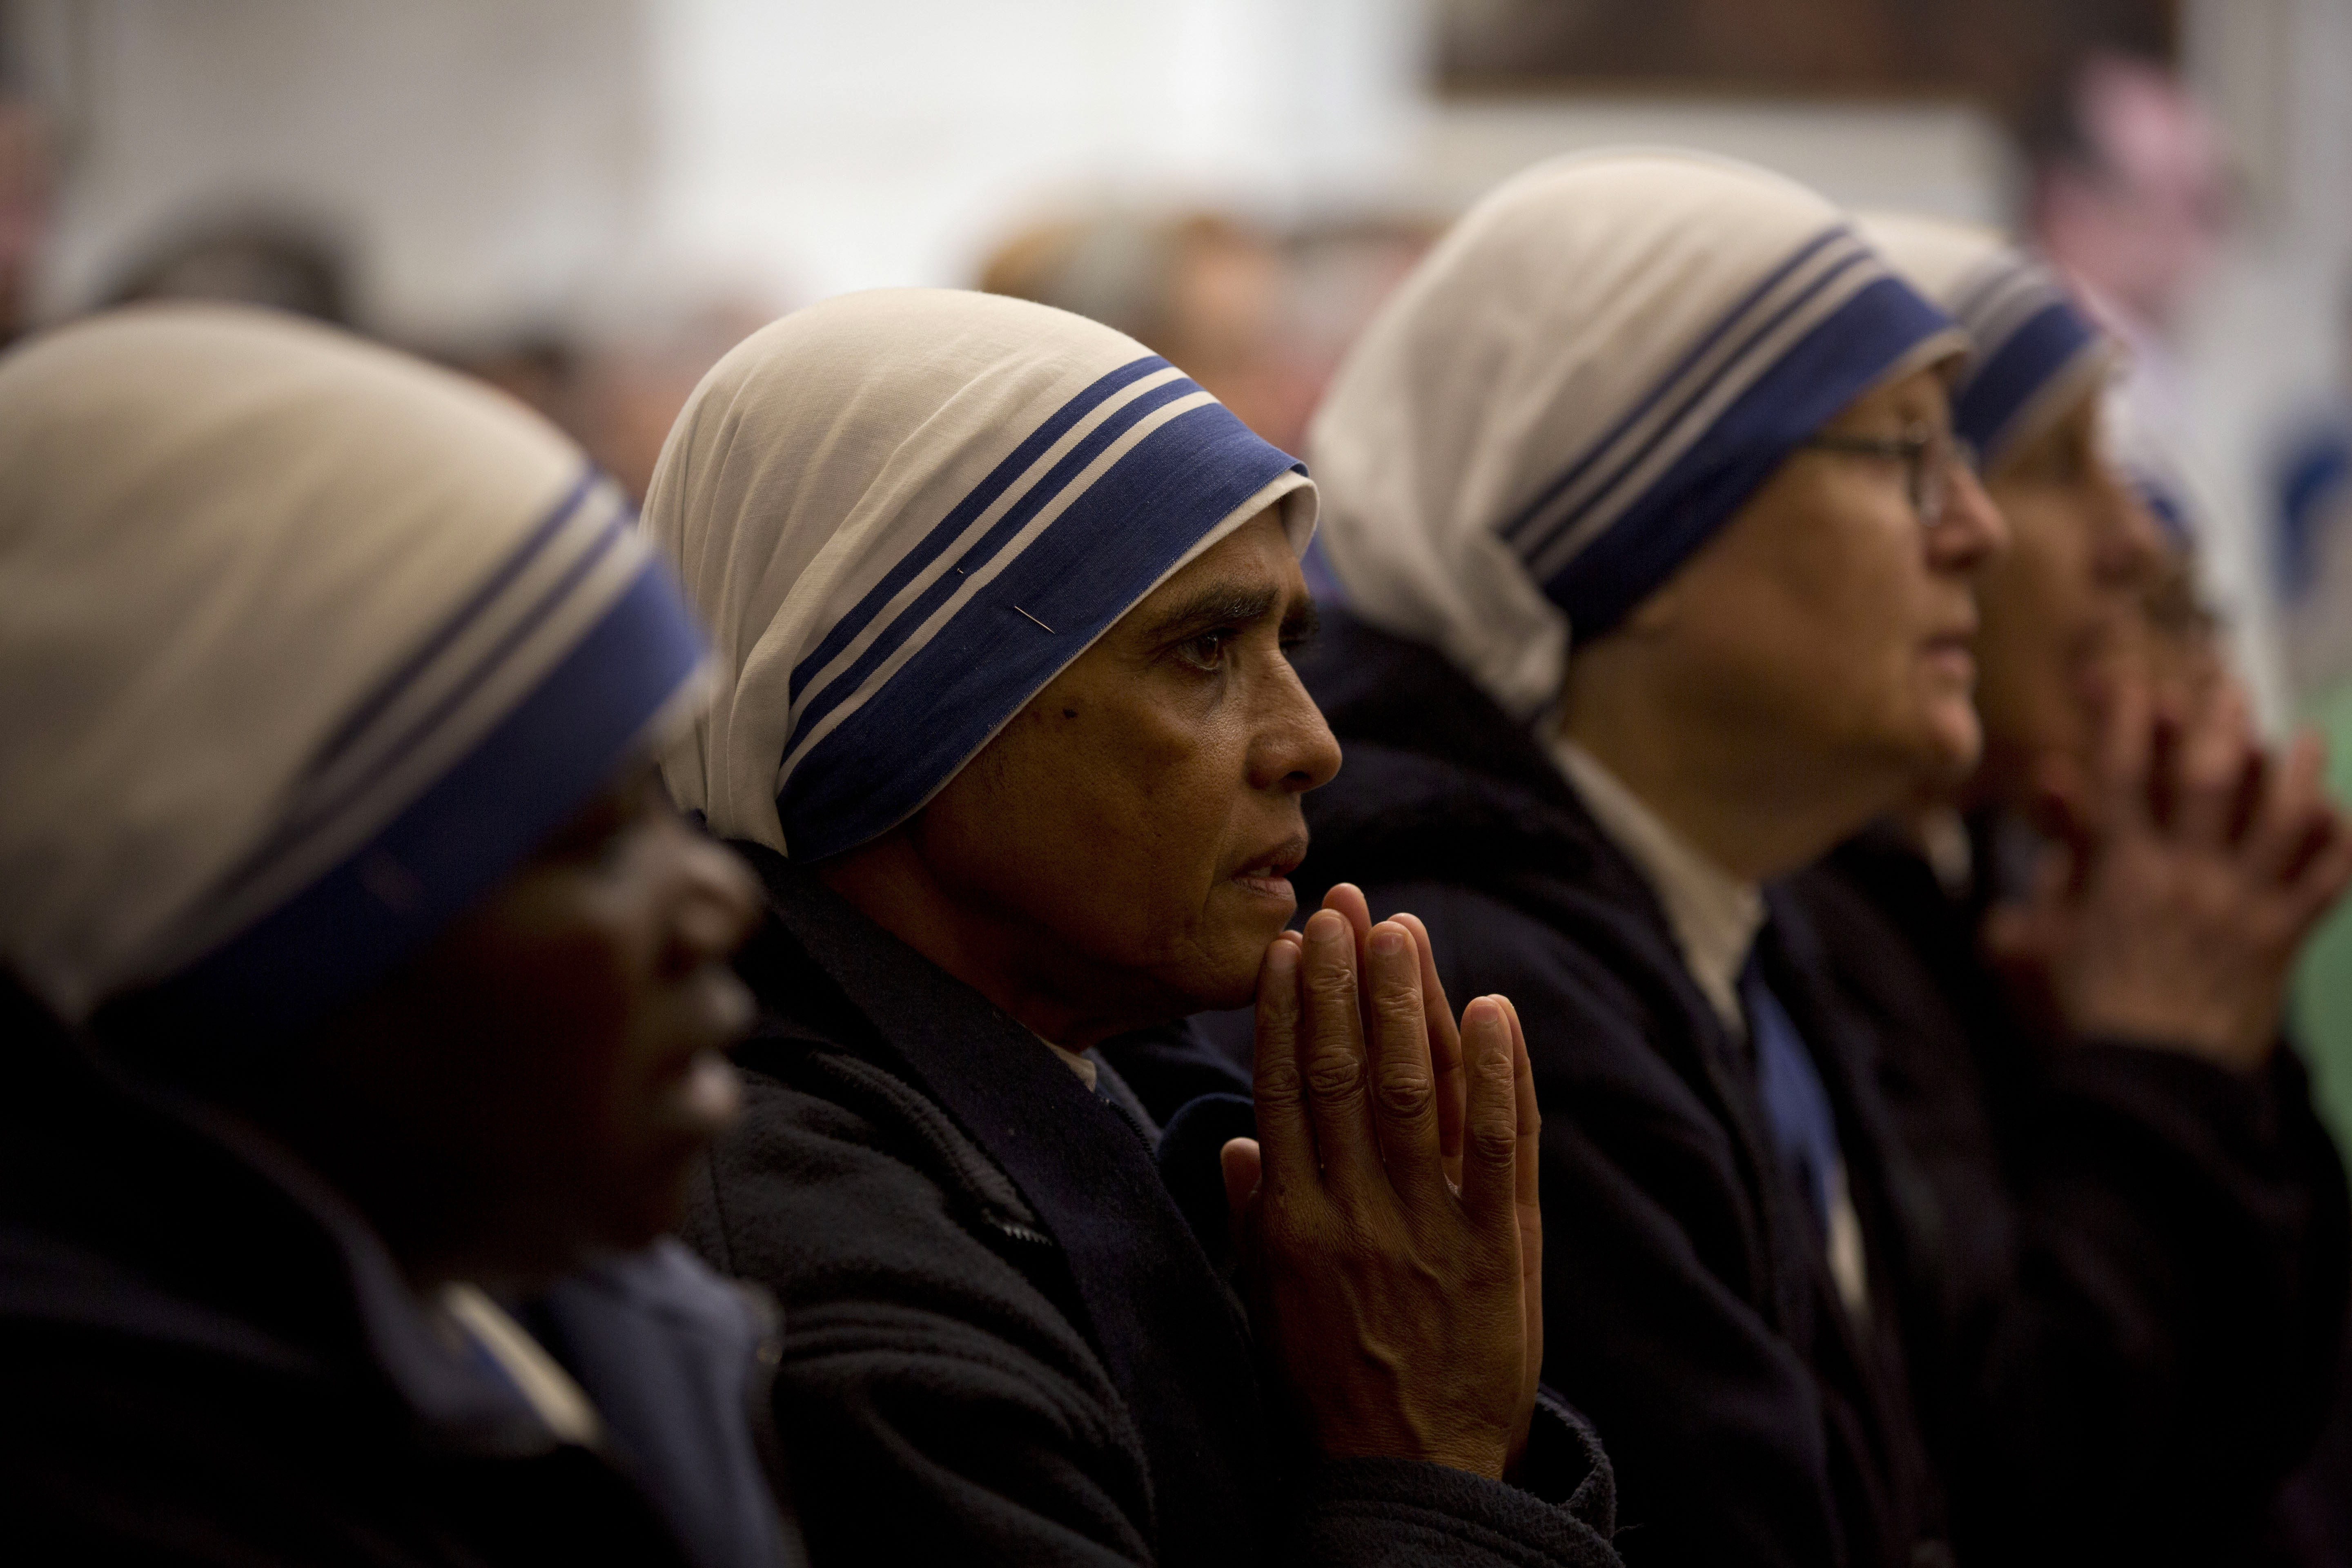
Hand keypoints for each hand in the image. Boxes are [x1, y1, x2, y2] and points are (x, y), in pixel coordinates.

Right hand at [1219, 890, 1541, 1478]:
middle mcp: (1356, 1215)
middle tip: (1346, 906)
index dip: (1291, 1011)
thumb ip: (1253, 1217)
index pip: (1287, 1091)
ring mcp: (1430, 1230)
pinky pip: (1503, 1148)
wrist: (1412, 1475)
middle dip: (1345, 982)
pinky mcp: (1500, 1251)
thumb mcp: (1269, 1303)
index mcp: (1293, 1223)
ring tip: (1402, 931)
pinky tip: (1492, 1009)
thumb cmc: (1331, 1384)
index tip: (1292, 946)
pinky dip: (1500, 1075)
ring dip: (1408, 1004)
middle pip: (1346, 1073)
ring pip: (1415, 1093)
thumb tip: (1235, 1142)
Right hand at [1988, 674, 2351, 1071]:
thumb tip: (2029, 844)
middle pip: (2211, 776)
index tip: (2135, 685)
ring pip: (2284, 816)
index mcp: (2124, 871)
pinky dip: (2336, 843)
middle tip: (2228, 688)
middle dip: (2219, 722)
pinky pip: (2326, 878)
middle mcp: (2188, 875)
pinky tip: (2335, 818)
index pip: (2126, 773)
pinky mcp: (2283, 937)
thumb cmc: (2095, 1012)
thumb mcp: (2048, 946)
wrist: (2156, 1080)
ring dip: (2299, 769)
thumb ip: (2042, 887)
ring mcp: (2243, 904)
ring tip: (2305, 738)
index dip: (2129, 720)